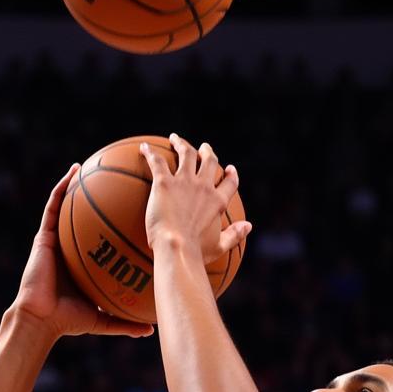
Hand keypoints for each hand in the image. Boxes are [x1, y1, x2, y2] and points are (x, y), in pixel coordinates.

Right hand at [13, 164, 153, 338]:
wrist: (41, 320)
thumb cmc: (69, 322)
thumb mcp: (105, 319)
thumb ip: (127, 322)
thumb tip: (151, 329)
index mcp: (86, 262)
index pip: (105, 238)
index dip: (119, 224)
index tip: (139, 211)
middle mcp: (73, 247)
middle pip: (91, 218)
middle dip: (105, 198)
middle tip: (124, 180)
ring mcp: (57, 239)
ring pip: (71, 205)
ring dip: (82, 183)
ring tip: (97, 162)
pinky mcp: (44, 235)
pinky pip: (53, 205)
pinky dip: (62, 186)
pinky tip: (73, 171)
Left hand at [141, 134, 250, 260]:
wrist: (176, 248)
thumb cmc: (196, 252)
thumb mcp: (219, 246)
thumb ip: (235, 235)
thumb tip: (249, 226)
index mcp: (217, 202)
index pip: (229, 183)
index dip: (231, 175)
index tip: (230, 169)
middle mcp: (204, 187)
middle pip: (209, 161)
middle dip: (207, 152)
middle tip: (204, 148)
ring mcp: (184, 182)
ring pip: (186, 153)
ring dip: (182, 144)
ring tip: (175, 139)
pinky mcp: (164, 182)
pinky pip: (157, 161)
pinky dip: (150, 152)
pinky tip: (143, 148)